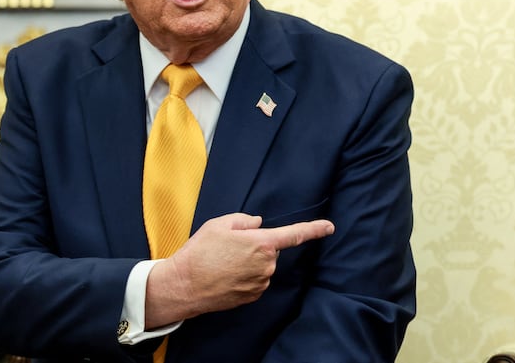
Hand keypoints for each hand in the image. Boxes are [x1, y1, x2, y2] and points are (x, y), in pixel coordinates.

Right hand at [144, 213, 334, 327]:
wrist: (185, 284)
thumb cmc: (201, 251)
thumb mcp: (220, 224)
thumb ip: (244, 220)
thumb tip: (257, 223)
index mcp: (261, 243)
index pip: (294, 234)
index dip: (314, 229)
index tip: (329, 227)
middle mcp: (266, 265)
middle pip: (269, 249)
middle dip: (255, 245)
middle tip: (229, 246)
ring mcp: (260, 282)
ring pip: (262, 265)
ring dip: (248, 261)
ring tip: (222, 261)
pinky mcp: (252, 295)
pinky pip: (255, 280)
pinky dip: (244, 275)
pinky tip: (225, 274)